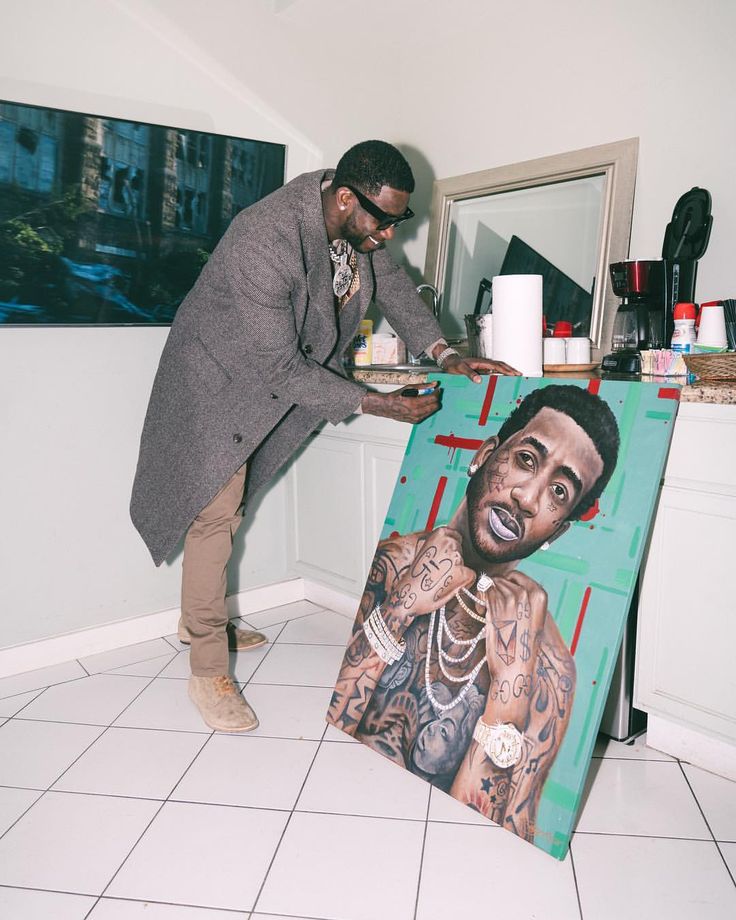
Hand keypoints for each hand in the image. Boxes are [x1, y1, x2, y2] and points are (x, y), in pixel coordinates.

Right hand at [360, 382, 440, 422]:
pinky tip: (422, 405)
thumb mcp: (409, 388)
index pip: (433, 399)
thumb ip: (423, 386)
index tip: (437, 389)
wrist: (387, 407)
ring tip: (426, 399)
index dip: (437, 393)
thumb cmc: (396, 397)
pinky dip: (427, 409)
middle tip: (433, 394)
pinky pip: (426, 415)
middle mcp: (416, 412)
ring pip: (432, 411)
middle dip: (436, 399)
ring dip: (432, 404)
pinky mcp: (415, 421)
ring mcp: (416, 418)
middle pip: (435, 406)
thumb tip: (433, 384)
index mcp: (414, 403)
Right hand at [385, 526, 474, 622]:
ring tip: (441, 580)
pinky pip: (470, 576)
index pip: (455, 536)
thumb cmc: (414, 576)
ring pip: (465, 563)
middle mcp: (449, 543)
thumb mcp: (422, 550)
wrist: (409, 595)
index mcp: (438, 534)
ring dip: (457, 571)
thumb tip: (447, 544)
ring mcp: (456, 558)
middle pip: (461, 550)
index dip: (451, 548)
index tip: (444, 556)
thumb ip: (437, 544)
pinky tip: (449, 586)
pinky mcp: (463, 574)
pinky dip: (464, 582)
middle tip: (439, 571)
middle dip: (453, 560)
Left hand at [441, 353, 519, 381]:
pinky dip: (501, 374)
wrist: (450, 362)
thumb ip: (470, 374)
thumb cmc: (455, 365)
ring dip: (507, 371)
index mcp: (481, 362)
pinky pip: (494, 371)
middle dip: (511, 369)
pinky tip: (504, 378)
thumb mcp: (461, 369)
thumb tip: (479, 380)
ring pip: (499, 368)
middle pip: (501, 365)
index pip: (497, 366)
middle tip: (519, 375)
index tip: (514, 373)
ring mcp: (483, 366)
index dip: (506, 370)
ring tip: (516, 376)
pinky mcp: (482, 370)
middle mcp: (484, 363)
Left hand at [482, 571, 547, 725]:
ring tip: (488, 612)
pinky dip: (479, 599)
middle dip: (494, 590)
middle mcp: (526, 593)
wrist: (515, 668)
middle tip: (493, 608)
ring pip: (490, 584)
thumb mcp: (532, 619)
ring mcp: (510, 598)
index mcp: (540, 595)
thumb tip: (509, 583)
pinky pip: (482, 590)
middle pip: (501, 579)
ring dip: (485, 595)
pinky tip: (481, 612)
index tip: (502, 597)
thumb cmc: (522, 645)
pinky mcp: (495, 605)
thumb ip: (526, 599)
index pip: (515, 576)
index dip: (505, 584)